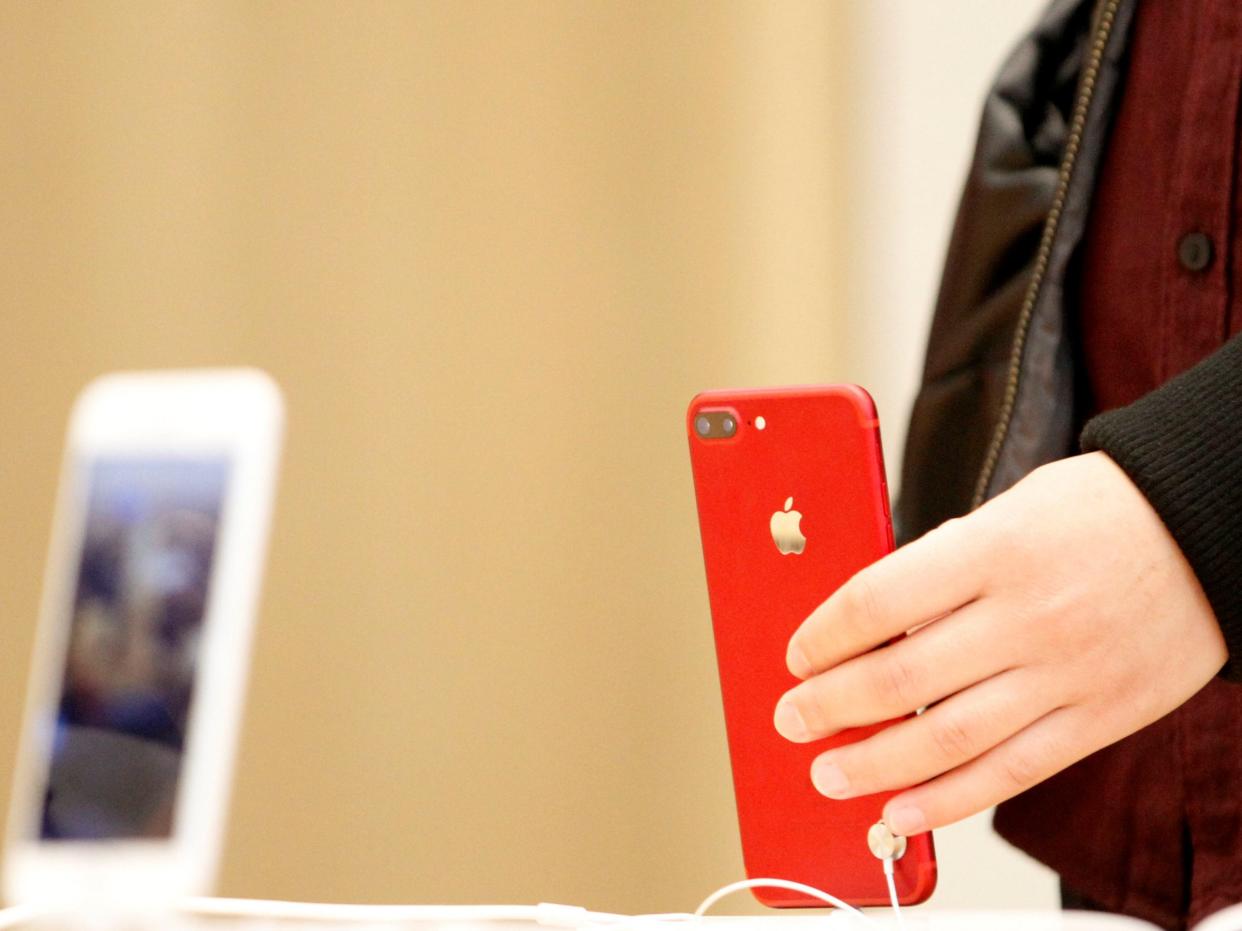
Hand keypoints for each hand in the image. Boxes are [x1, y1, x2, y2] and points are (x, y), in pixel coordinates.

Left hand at [772, 451, 1226, 835]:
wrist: (1209, 531)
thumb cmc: (1097, 512)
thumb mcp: (1008, 510)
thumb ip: (942, 564)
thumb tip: (869, 622)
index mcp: (993, 550)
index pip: (878, 602)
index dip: (823, 636)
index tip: (797, 654)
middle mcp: (1026, 616)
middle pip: (900, 679)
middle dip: (828, 706)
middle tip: (791, 718)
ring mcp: (1064, 675)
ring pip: (947, 739)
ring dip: (873, 764)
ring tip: (827, 773)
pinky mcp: (1098, 719)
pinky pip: (1011, 772)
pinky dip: (948, 800)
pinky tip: (901, 811)